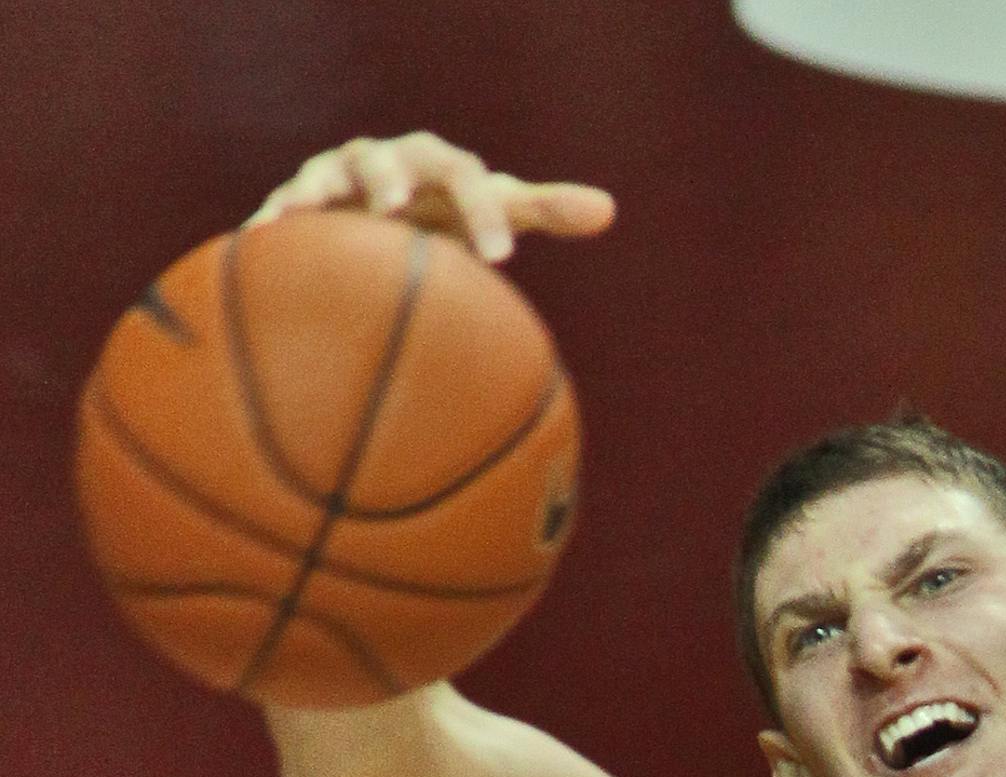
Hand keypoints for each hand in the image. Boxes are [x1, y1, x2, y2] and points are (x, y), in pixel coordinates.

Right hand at [244, 132, 615, 262]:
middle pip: (395, 159)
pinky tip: (264, 237)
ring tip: (316, 213)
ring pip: (334, 171)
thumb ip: (542, 209)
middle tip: (398, 210)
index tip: (501, 257)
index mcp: (442, 166)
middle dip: (394, 178)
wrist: (384, 215)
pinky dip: (276, 219)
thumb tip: (609, 208)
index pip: (471, 178)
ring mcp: (342, 174)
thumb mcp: (493, 213)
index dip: (484, 210)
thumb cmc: (449, 217)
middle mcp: (391, 161)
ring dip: (326, 189)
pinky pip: (287, 205)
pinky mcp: (303, 198)